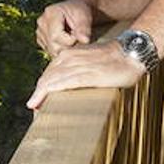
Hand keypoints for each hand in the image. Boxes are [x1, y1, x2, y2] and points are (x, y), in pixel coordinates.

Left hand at [25, 41, 144, 109]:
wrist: (131, 53)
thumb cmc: (112, 60)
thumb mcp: (88, 62)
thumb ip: (76, 72)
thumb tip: (68, 89)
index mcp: (68, 56)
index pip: (48, 74)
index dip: (40, 89)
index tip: (36, 103)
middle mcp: (69, 59)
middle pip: (46, 78)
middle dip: (38, 95)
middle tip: (33, 110)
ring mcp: (77, 66)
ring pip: (52, 81)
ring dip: (41, 96)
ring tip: (35, 110)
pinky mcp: (88, 74)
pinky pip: (65, 83)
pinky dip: (52, 92)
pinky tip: (45, 100)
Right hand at [35, 0, 93, 57]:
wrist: (76, 10)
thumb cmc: (81, 12)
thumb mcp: (85, 17)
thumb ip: (84, 29)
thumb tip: (85, 40)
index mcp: (50, 13)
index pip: (56, 36)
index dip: (70, 40)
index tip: (79, 35)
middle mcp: (42, 22)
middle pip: (53, 46)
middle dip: (68, 46)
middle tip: (77, 37)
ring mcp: (39, 31)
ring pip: (52, 51)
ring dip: (65, 49)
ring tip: (72, 37)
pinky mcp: (40, 39)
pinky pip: (51, 52)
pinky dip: (61, 50)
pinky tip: (66, 40)